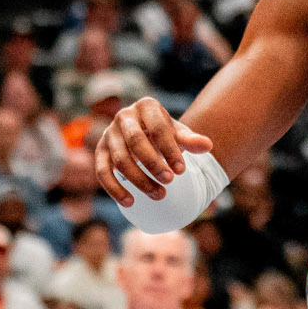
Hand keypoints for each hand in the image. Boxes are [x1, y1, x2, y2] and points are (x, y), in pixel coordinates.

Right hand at [95, 96, 212, 204]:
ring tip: (159, 195)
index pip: (158, 128)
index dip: (170, 150)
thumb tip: (208, 146)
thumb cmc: (162, 133)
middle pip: (137, 142)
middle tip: (170, 182)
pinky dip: (115, 189)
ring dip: (139, 180)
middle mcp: (124, 116)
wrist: (141, 134)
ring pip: (121, 160)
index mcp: (146, 106)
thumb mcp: (176, 133)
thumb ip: (190, 140)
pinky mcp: (99, 152)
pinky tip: (130, 202)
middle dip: (153, 164)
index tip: (182, 171)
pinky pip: (102, 172)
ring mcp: (108, 134)